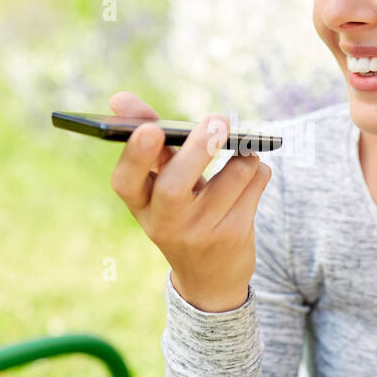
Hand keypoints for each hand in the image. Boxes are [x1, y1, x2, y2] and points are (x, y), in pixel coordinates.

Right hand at [108, 91, 271, 312]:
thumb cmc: (180, 214)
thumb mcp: (158, 187)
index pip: (126, 181)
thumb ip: (147, 143)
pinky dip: (257, 168)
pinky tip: (251, 173)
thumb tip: (119, 99)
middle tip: (218, 120)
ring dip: (243, 154)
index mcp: (140, 205)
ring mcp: (201, 232)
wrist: (210, 278)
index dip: (136, 154)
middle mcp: (165, 223)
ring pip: (233, 175)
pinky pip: (255, 183)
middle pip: (176, 184)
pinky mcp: (235, 235)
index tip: (151, 129)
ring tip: (244, 149)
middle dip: (199, 148)